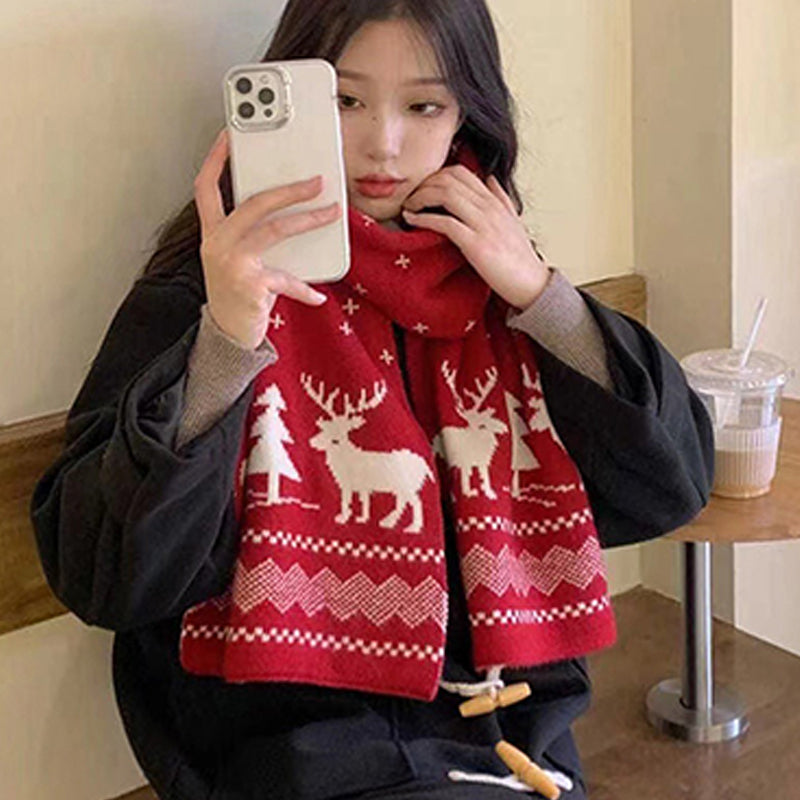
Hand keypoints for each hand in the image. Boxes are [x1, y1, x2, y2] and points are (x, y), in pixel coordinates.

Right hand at [193, 129, 341, 348]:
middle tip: (316, 181)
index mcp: (212, 233)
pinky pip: (286, 278)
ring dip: (308, 220)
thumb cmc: (237, 292)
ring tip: (332, 213)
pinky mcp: (250, 284)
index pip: (205, 187)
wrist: (227, 334)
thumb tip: (289, 209)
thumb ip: (251, 234)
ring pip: (274, 230)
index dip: (215, 159)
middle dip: (288, 188)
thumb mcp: (236, 258)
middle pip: (253, 203)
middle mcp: (217, 243)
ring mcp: (231, 263)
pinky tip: (318, 296)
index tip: (229, 135)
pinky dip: (305, 289)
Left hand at [401, 166, 548, 309]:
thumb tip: (490, 178)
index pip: (460, 172)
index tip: (422, 189)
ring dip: (420, 198)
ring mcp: (482, 224)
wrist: (530, 282)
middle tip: (410, 198)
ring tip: (408, 207)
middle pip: (448, 179)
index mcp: (494, 200)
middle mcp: (488, 206)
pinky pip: (444, 222)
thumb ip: (500, 197)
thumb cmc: (519, 256)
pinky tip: (412, 220)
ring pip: (445, 194)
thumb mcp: (512, 220)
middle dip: (423, 184)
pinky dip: (423, 218)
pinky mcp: (475, 243)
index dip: (435, 176)